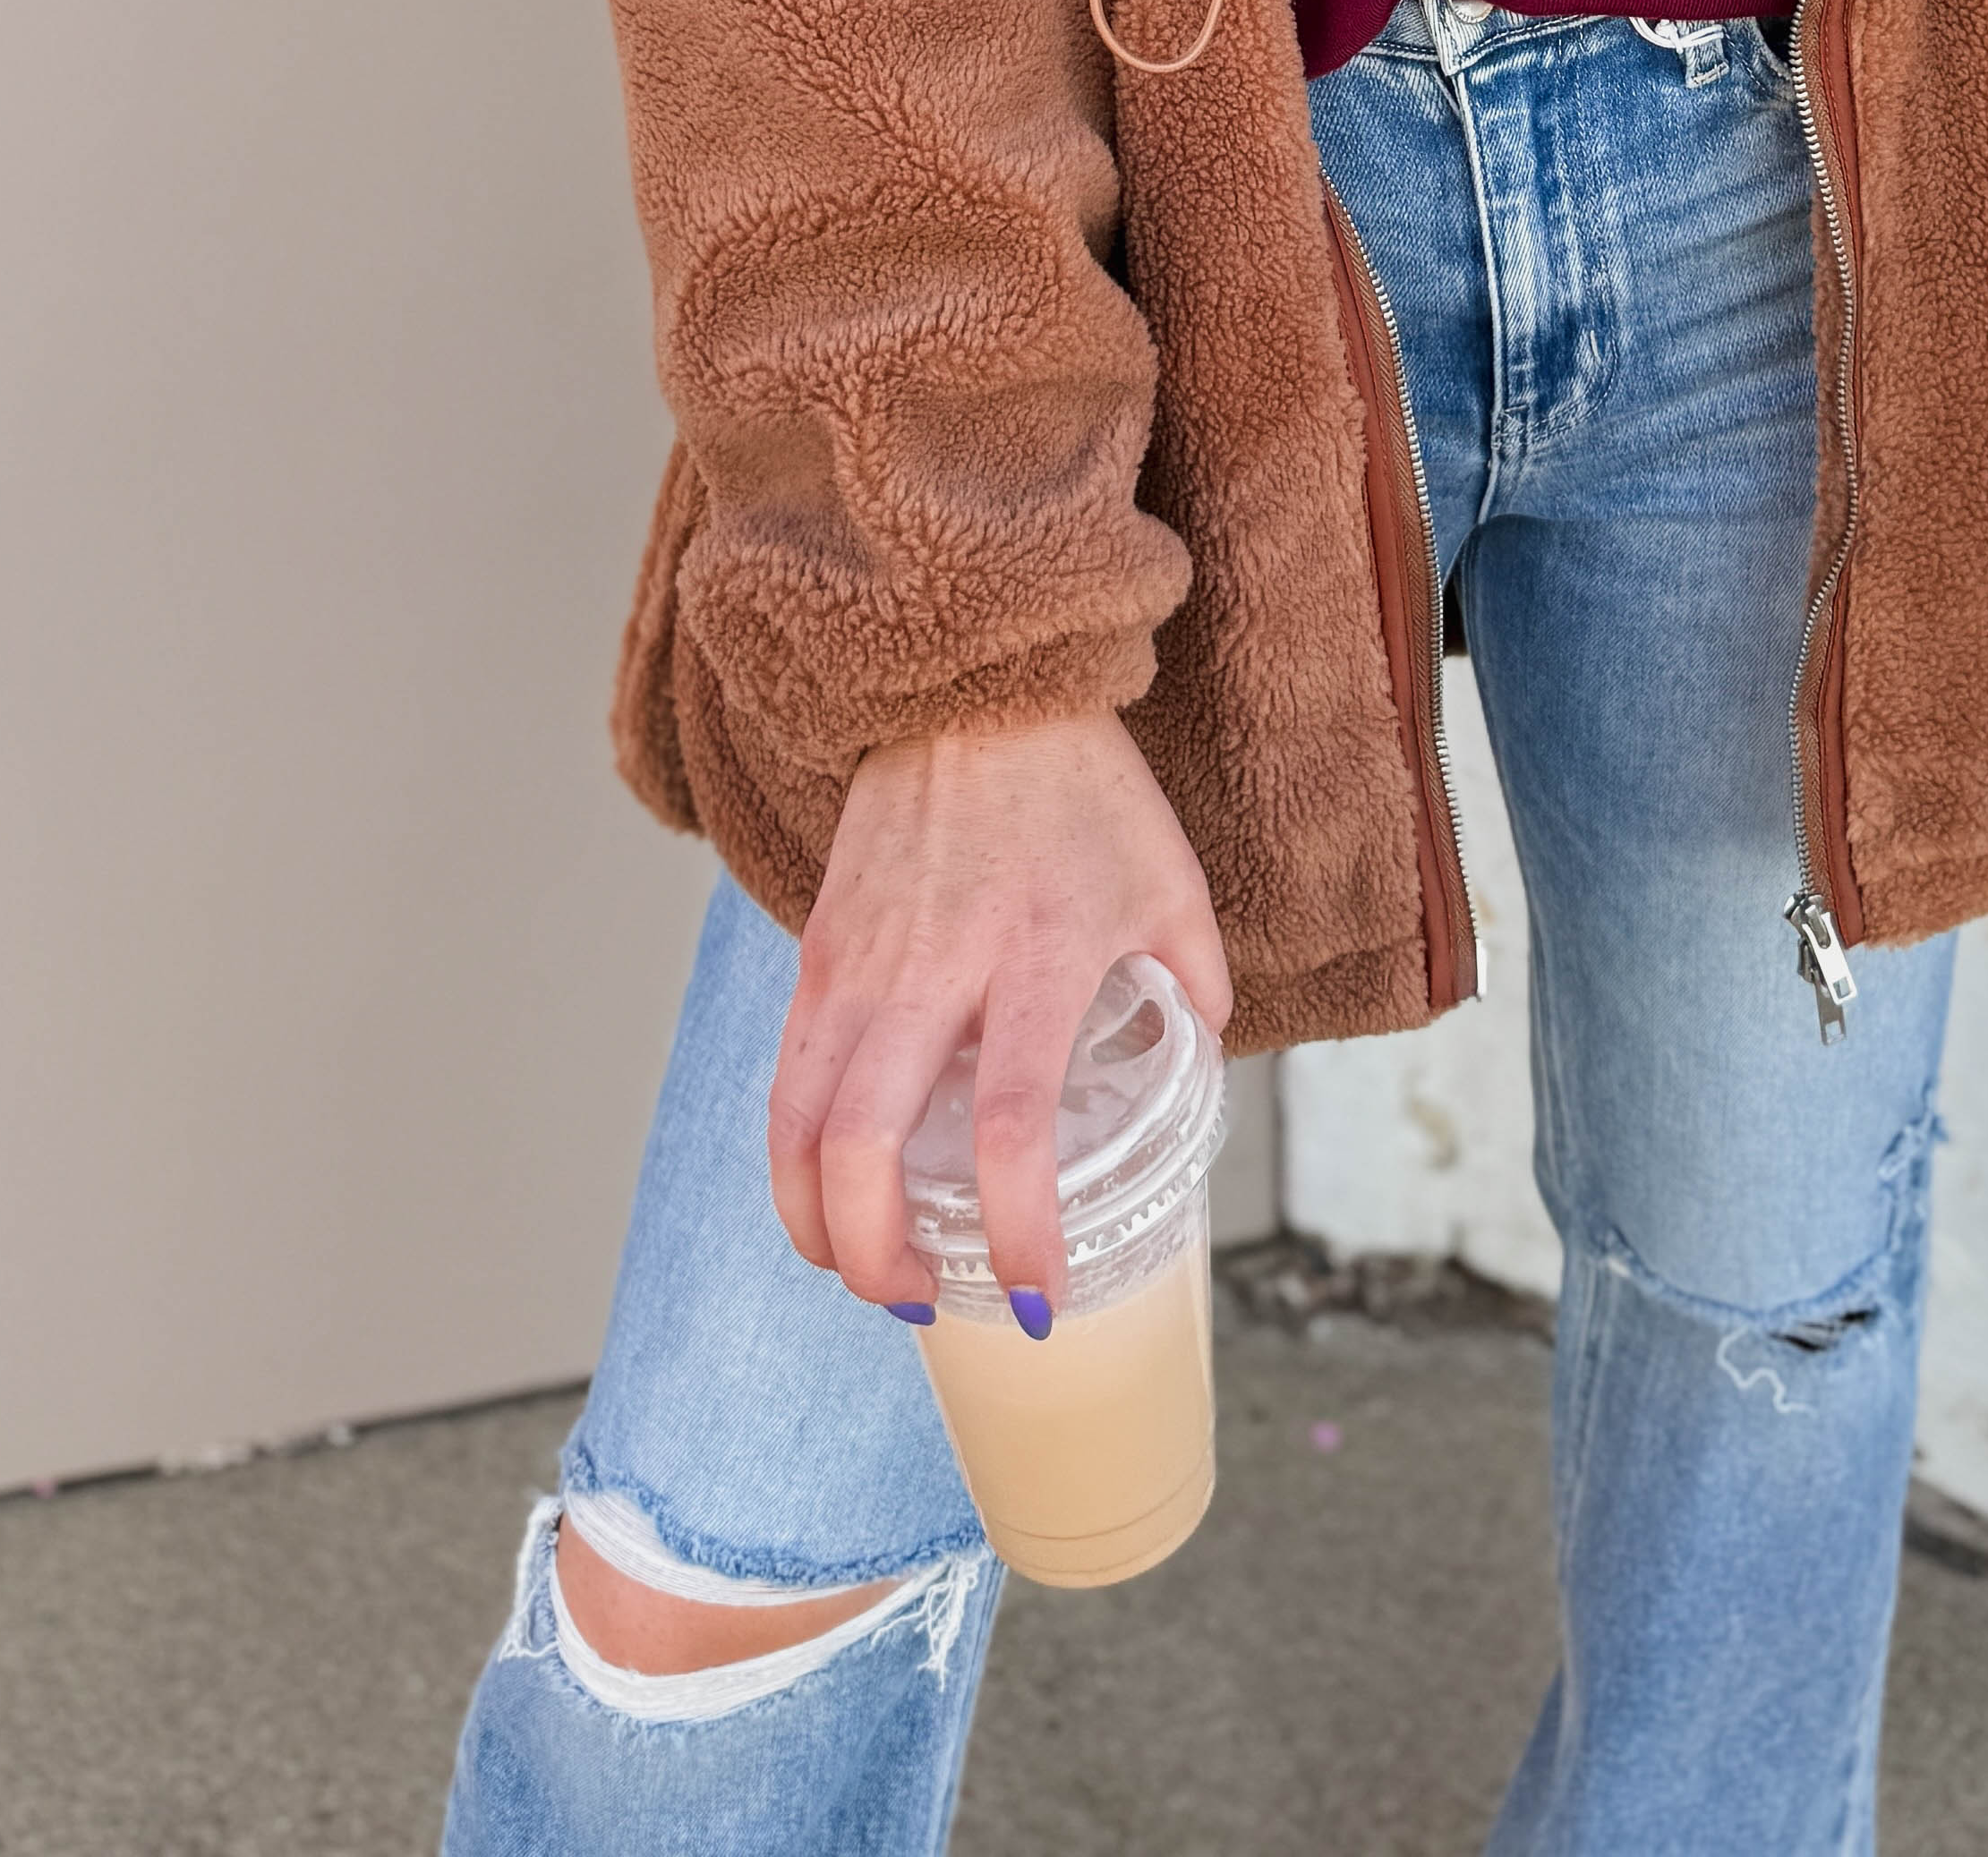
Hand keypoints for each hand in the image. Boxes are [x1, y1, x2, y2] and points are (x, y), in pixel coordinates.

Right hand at [767, 708, 1232, 1326]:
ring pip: (798, 1122)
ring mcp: (860, 958)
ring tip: (862, 1266)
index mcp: (1036, 955)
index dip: (1018, 1230)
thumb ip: (1192, 982)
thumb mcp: (1169, 880)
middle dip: (876, 1254)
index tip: (1036, 1299)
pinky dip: (796, 1153)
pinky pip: (787, 1074)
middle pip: (864, 1143)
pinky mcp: (817, 946)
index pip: (1014, 1125)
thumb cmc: (1082, 786)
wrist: (973, 686)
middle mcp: (933, 966)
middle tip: (922, 1301)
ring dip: (815, 1220)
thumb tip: (1200, 1059)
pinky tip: (831, 1187)